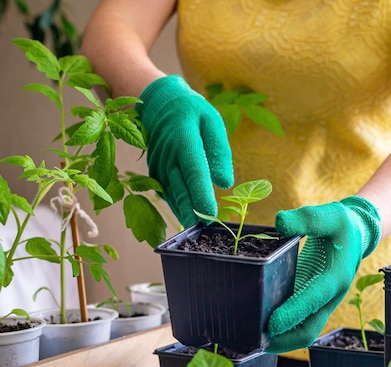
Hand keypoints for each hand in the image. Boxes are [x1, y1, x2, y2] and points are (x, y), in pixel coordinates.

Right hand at [136, 75, 233, 226]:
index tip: (210, 214)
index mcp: (184, 140)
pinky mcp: (155, 175)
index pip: (194, 172)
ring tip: (198, 230)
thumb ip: (219, 150)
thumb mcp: (211, 121)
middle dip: (192, 212)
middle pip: (181, 189)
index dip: (201, 195)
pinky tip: (188, 218)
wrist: (158, 105)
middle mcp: (168, 157)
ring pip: (172, 196)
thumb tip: (225, 182)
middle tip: (205, 229)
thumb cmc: (191, 113)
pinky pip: (167, 194)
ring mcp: (159, 167)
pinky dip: (177, 207)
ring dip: (184, 213)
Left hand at [266, 196, 381, 352]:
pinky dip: (282, 331)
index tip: (272, 323)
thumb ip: (306, 219)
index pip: (313, 300)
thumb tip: (280, 222)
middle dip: (284, 340)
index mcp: (336, 277)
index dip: (293, 313)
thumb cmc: (341, 225)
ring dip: (280, 340)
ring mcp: (321, 303)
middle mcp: (330, 297)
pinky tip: (261, 332)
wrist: (356, 235)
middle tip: (257, 343)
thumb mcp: (330, 215)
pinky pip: (298, 324)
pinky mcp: (312, 303)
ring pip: (303, 332)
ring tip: (254, 343)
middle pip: (309, 330)